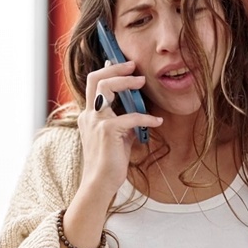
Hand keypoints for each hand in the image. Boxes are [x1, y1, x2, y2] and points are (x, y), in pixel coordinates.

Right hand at [76, 60, 161, 199]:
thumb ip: (123, 121)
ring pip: (106, 88)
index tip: (122, 64)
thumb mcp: (117, 136)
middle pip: (96, 79)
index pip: (93, 84)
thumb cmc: (110, 162)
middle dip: (116, 68)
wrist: (100, 183)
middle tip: (133, 67)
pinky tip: (158, 121)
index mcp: (89, 115)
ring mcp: (96, 122)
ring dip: (126, 82)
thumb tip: (138, 109)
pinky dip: (146, 117)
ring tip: (142, 82)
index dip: (107, 70)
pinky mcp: (108, 131)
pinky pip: (130, 116)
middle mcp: (90, 115)